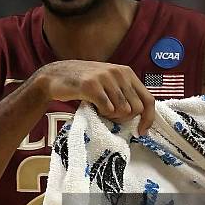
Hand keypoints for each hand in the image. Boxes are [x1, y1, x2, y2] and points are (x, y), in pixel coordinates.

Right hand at [34, 60, 154, 133]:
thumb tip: (141, 117)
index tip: (142, 132)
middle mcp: (118, 73)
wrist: (55, 76)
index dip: (148, 118)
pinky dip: (102, 114)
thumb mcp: (109, 82)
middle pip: (136, 109)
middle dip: (125, 119)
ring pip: (123, 110)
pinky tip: (94, 108)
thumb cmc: (84, 83)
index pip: (148, 99)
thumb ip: (125, 93)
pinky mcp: (91, 86)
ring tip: (101, 110)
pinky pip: (107, 109)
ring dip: (112, 116)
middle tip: (111, 117)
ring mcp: (105, 78)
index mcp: (126, 72)